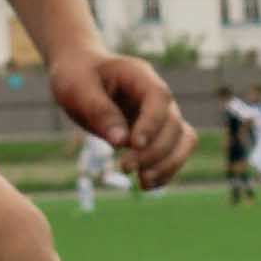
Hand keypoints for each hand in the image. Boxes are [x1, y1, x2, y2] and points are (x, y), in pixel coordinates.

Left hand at [57, 45, 190, 189]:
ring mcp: (160, 115)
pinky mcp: (157, 133)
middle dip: (153, 151)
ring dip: (168, 164)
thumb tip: (121, 142)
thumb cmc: (77, 77)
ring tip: (142, 182)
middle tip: (124, 168)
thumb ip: (100, 112)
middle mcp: (157, 96)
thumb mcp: (78, 90)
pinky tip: (145, 185)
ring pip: (183, 140)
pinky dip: (165, 171)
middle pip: (173, 124)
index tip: (134, 145)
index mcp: (139, 76)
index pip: (159, 98)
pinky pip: (175, 153)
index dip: (152, 123)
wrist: (79, 75)